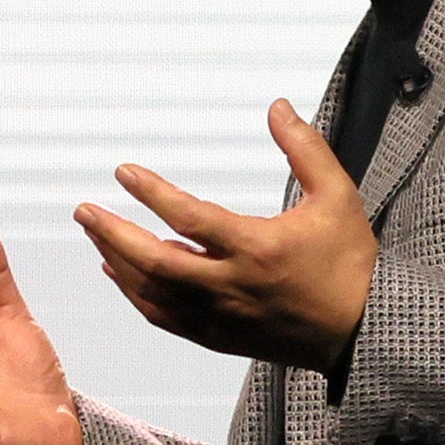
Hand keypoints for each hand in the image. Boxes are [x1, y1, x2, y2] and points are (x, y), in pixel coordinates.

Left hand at [76, 100, 376, 370]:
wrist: (360, 331)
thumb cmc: (349, 261)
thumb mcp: (337, 196)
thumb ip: (305, 148)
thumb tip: (277, 106)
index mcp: (256, 248)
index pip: (188, 218)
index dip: (151, 193)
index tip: (123, 172)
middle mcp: (230, 286)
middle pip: (154, 260)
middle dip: (112, 232)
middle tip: (84, 210)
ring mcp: (220, 316)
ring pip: (152, 292)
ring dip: (118, 262)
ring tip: (96, 234)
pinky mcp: (219, 337)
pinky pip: (165, 318)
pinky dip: (136, 295)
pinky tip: (119, 273)